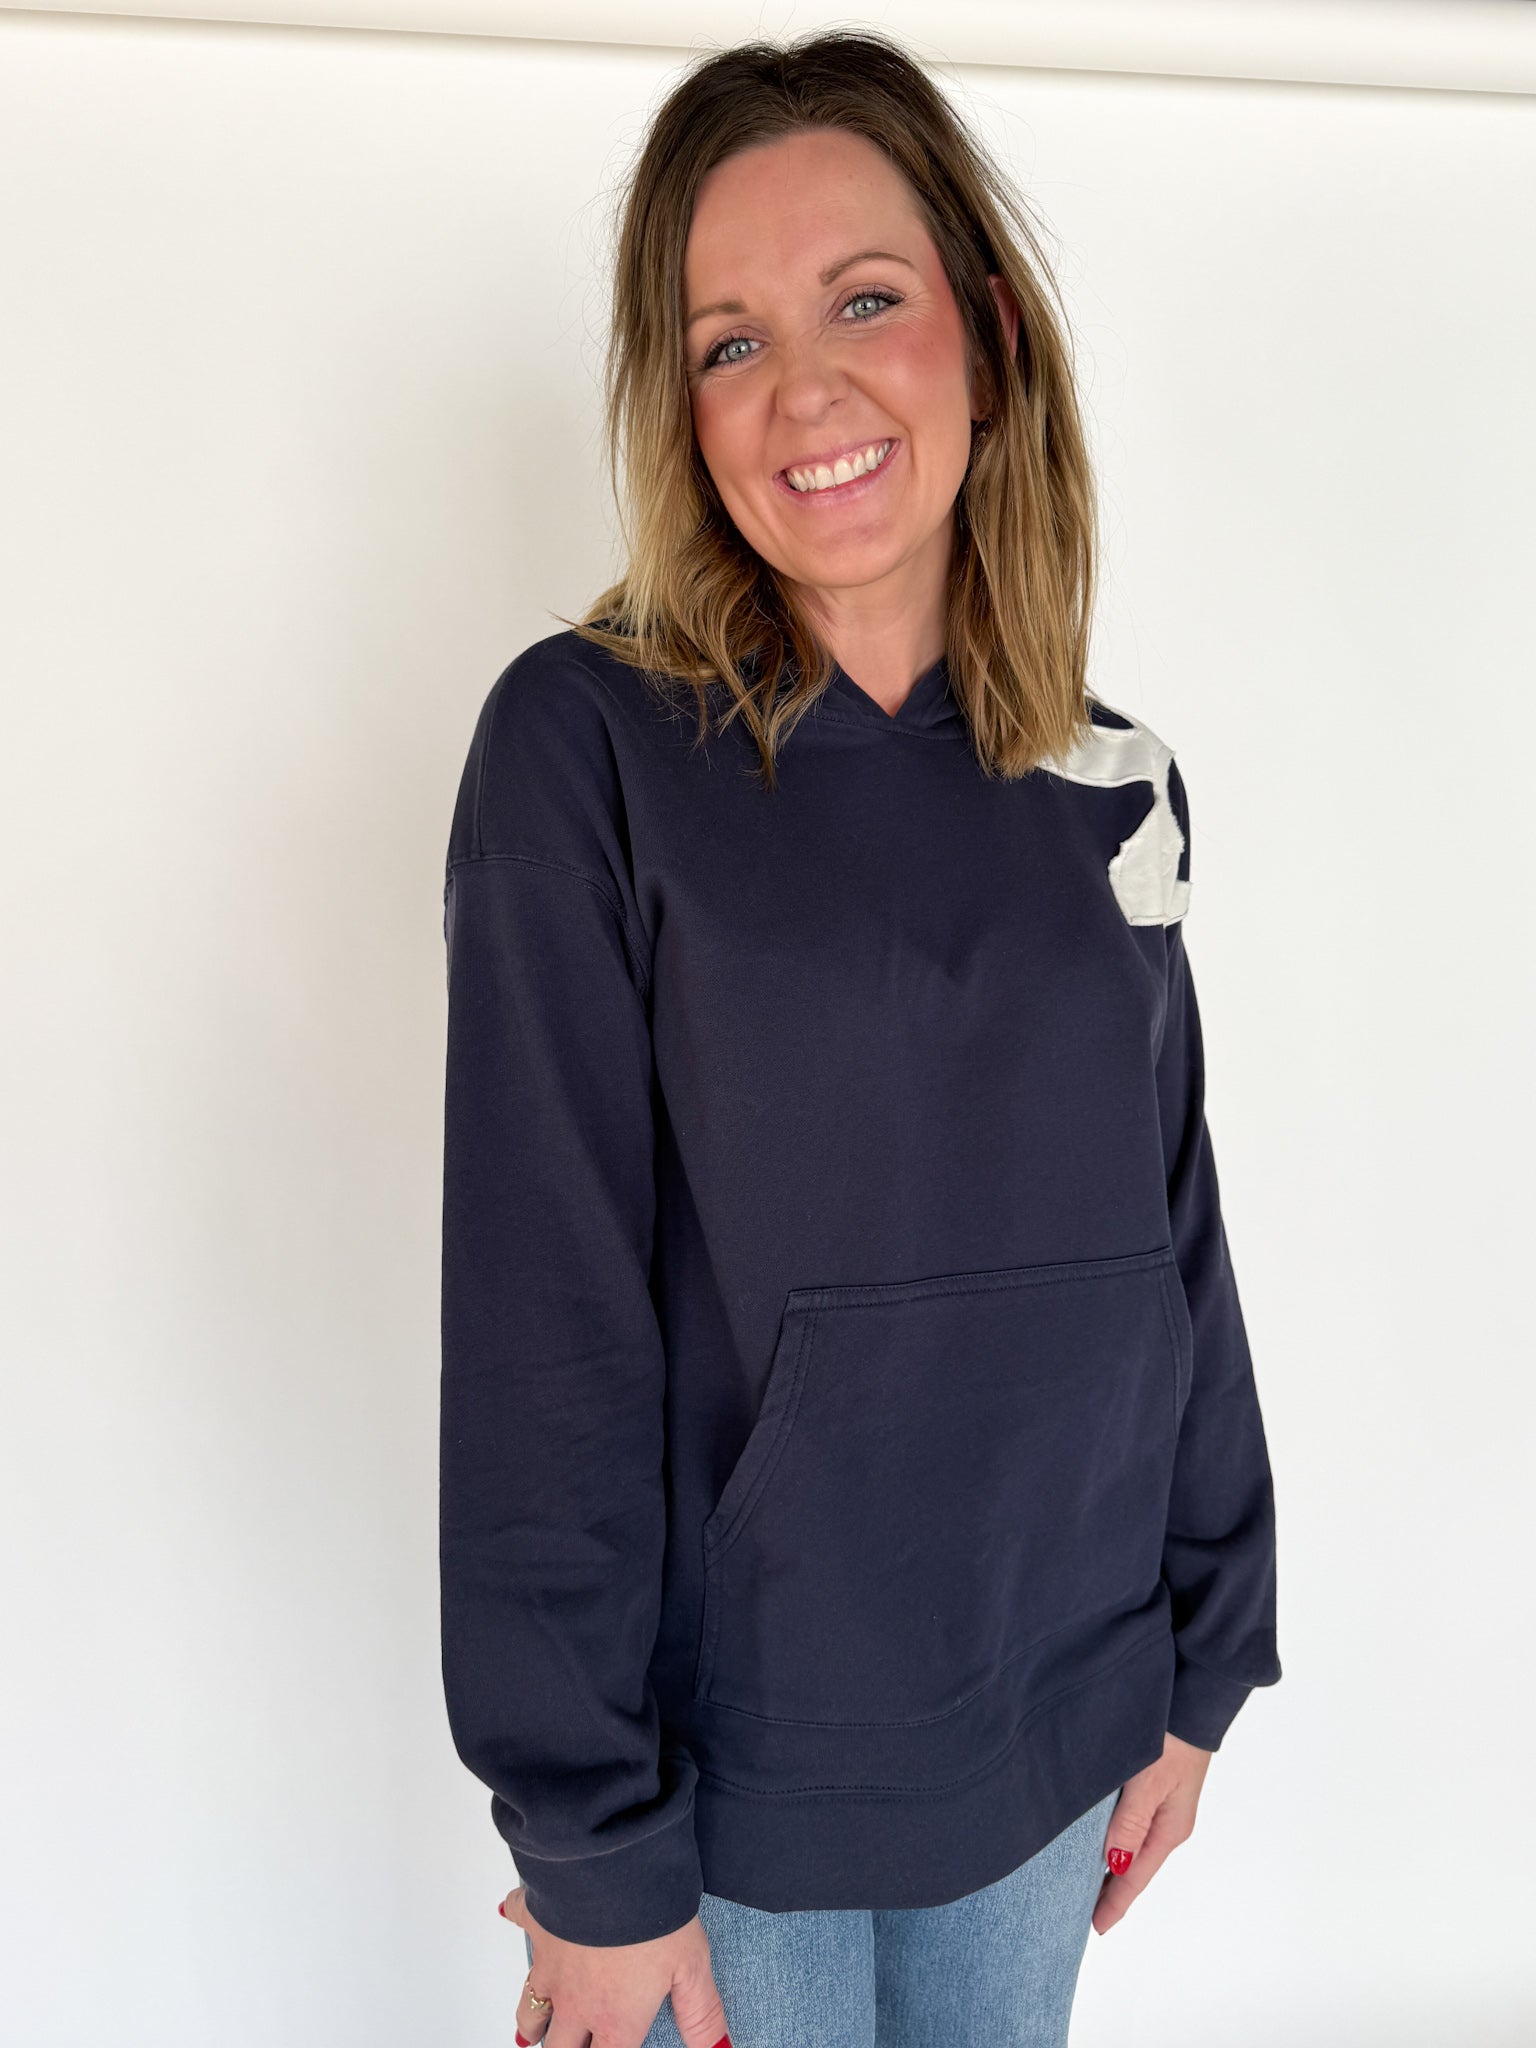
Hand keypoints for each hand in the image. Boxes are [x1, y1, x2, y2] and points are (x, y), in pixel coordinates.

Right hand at [500, 1884, 731, 2047]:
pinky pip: (517, 1920)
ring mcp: (550, 1964)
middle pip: (558, 2047)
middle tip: (572, 2046)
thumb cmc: (654, 1916)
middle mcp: (576, 2001)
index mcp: (616, 2018)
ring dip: (532, 2019)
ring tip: (534, 2027)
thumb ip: (702, 2014)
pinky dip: (514, 1916)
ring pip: (530, 2007)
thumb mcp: (693, 1967)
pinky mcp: (535, 1920)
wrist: (612, 1865)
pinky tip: (511, 1912)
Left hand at [1091, 1730, 1211, 1934]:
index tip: (1095, 1927)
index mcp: (1170, 1828)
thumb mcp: (1149, 1781)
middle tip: (1079, 1910)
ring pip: (1131, 1843)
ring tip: (1083, 1881)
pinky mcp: (1154, 1784)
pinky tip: (1096, 1837)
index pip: (1136, 1876)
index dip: (1115, 1902)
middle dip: (1110, 1888)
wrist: (1195, 1697)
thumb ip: (1130, 1822)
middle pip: (1133, 1865)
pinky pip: (1130, 1822)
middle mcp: (1166, 1821)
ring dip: (1109, 1863)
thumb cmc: (1174, 1737)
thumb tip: (1113, 1864)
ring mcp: (1161, 1803)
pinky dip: (1113, 1837)